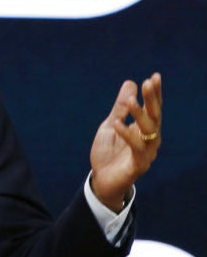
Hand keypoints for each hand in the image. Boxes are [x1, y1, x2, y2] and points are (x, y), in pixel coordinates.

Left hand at [89, 73, 161, 211]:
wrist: (101, 180)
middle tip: (148, 82)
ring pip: (148, 131)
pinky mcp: (139, 165)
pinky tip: (117, 123)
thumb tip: (131, 83)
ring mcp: (146, 152)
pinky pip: (136, 148)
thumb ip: (120, 107)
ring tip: (129, 100)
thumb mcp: (111, 125)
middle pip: (155, 116)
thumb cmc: (108, 152)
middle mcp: (149, 140)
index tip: (155, 76)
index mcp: (144, 129)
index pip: (152, 108)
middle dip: (152, 99)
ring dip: (140, 114)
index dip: (155, 93)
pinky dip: (126, 134)